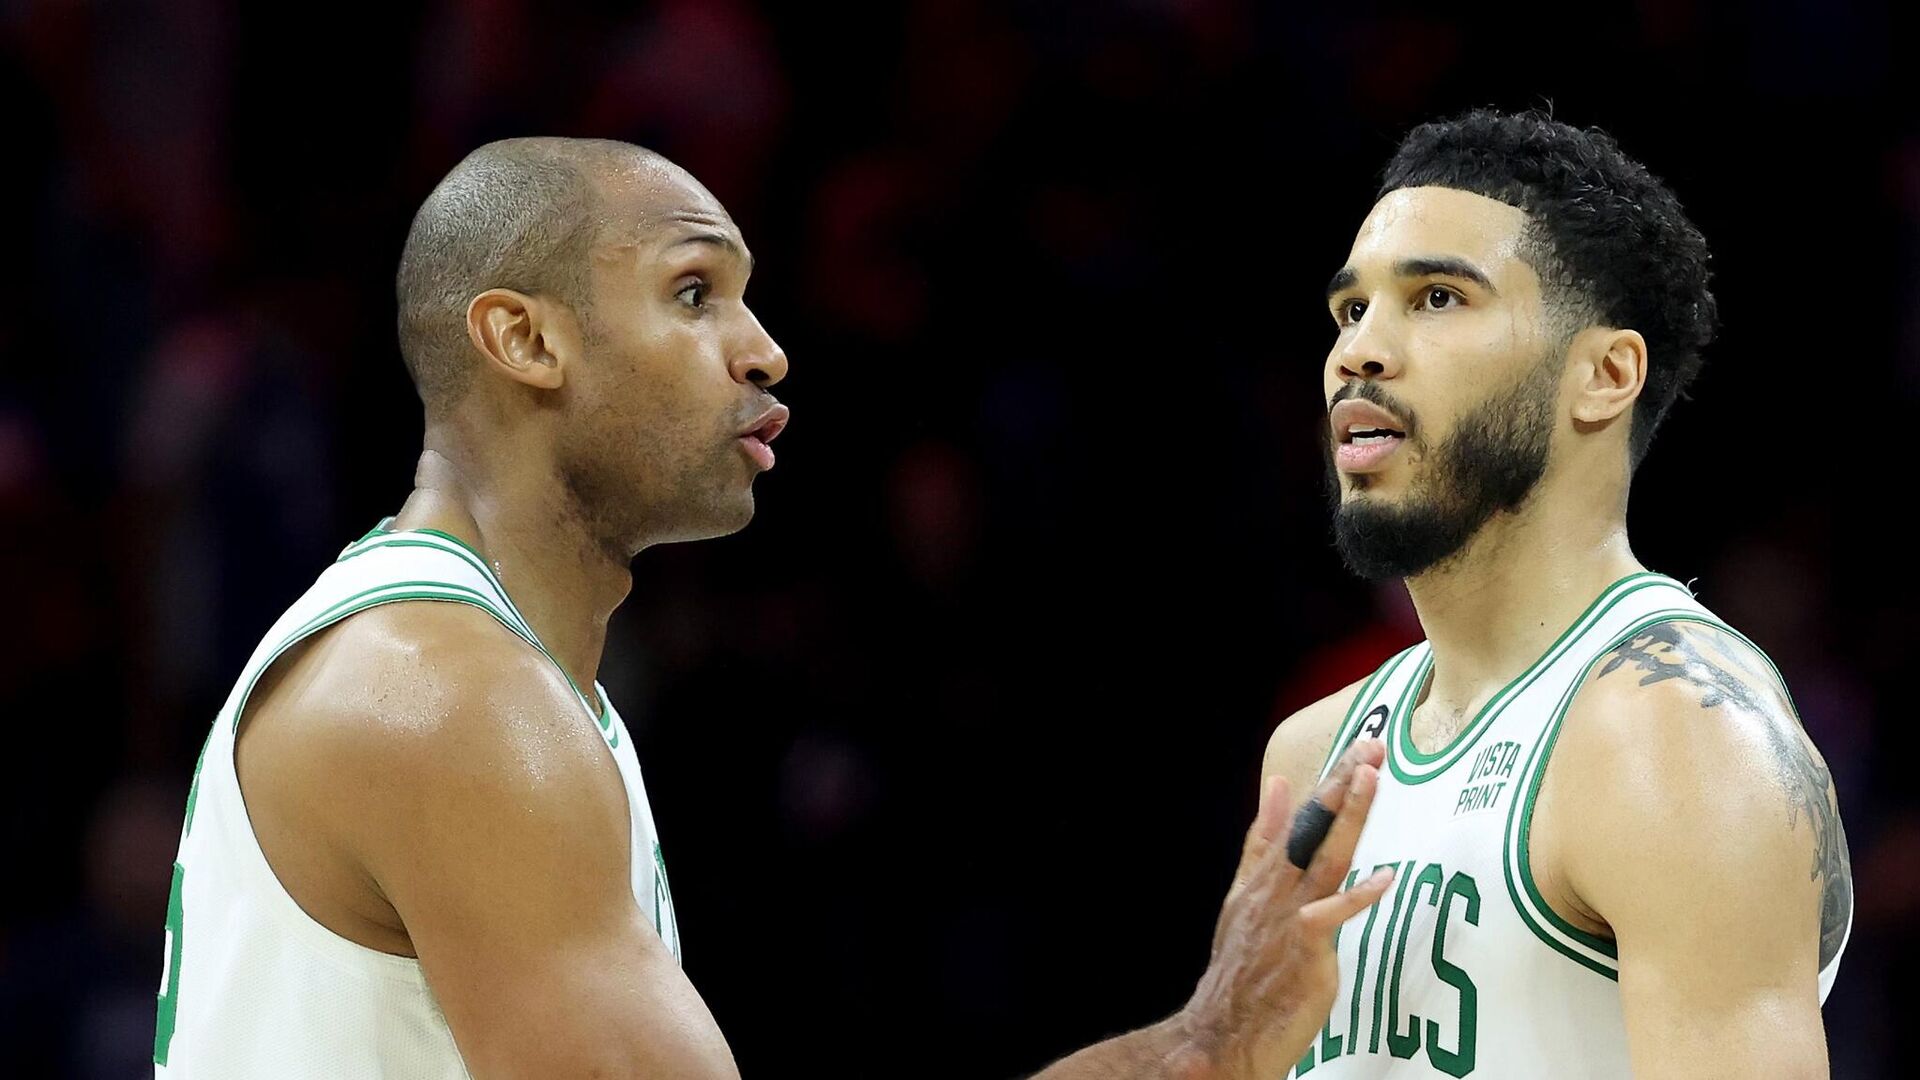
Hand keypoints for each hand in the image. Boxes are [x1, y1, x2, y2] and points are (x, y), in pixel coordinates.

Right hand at [1170, 739, 1392, 1079]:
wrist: (1221, 1031)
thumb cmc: (1240, 975)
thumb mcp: (1243, 902)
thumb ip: (1262, 848)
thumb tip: (1278, 789)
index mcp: (1260, 880)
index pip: (1294, 821)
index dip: (1325, 785)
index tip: (1353, 752)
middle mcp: (1273, 890)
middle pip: (1312, 827)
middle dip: (1341, 784)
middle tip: (1372, 748)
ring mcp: (1288, 916)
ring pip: (1324, 855)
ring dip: (1347, 814)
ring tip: (1370, 777)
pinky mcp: (1303, 947)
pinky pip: (1333, 914)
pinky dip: (1358, 895)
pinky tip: (1384, 878)